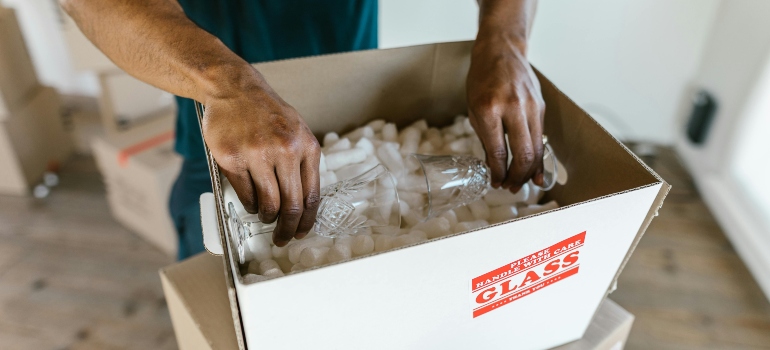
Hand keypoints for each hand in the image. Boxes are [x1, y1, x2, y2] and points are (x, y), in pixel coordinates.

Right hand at [202, 70, 320, 246]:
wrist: (235, 89)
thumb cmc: (267, 114)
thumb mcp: (297, 132)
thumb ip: (303, 163)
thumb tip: (305, 205)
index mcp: (307, 146)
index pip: (312, 196)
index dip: (307, 221)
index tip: (302, 233)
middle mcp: (285, 150)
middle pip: (291, 205)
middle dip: (287, 228)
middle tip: (281, 238)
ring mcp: (257, 154)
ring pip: (267, 204)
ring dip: (266, 216)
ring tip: (265, 215)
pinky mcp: (232, 158)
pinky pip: (245, 194)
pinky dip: (250, 204)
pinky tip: (251, 202)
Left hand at [467, 33, 544, 191]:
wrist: (501, 51)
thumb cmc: (482, 80)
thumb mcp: (474, 109)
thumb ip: (485, 138)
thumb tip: (494, 167)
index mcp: (489, 109)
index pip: (498, 151)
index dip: (498, 172)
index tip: (496, 183)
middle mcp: (513, 107)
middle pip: (523, 153)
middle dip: (517, 176)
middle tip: (510, 188)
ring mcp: (530, 106)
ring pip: (537, 148)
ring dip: (530, 170)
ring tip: (522, 183)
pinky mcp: (540, 106)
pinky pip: (541, 137)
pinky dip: (539, 156)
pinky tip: (536, 171)